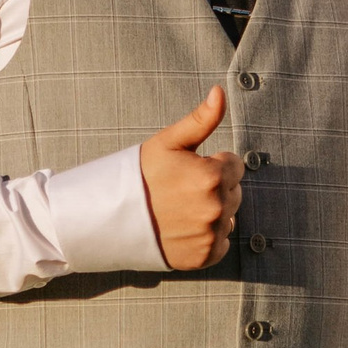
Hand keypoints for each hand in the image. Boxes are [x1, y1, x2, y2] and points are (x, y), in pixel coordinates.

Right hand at [140, 85, 242, 270]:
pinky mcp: (205, 256)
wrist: (112, 217)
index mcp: (211, 175)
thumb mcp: (169, 142)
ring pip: (228, 218)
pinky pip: (222, 243)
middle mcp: (216, 207)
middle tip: (182, 190)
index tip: (189, 170)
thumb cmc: (141, 174)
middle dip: (215, 188)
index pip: (235, 165)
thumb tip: (220, 92)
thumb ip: (201, 119)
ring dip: (213, 213)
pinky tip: (184, 229)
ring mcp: (211, 234)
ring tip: (182, 210)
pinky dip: (208, 238)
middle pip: (234, 192)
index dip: (213, 164)